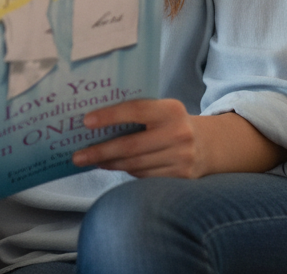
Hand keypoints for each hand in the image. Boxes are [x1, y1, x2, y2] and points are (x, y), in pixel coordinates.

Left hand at [72, 98, 203, 177]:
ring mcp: (182, 157)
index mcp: (171, 110)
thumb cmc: (172, 123)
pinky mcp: (181, 176)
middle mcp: (178, 133)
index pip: (135, 110)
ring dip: (110, 164)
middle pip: (131, 146)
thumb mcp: (162, 110)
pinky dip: (126, 171)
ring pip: (135, 164)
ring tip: (91, 161)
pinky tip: (112, 167)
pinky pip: (145, 177)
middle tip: (78, 156)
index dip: (109, 116)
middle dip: (101, 151)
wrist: (208, 144)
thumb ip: (138, 112)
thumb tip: (95, 123)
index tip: (86, 122)